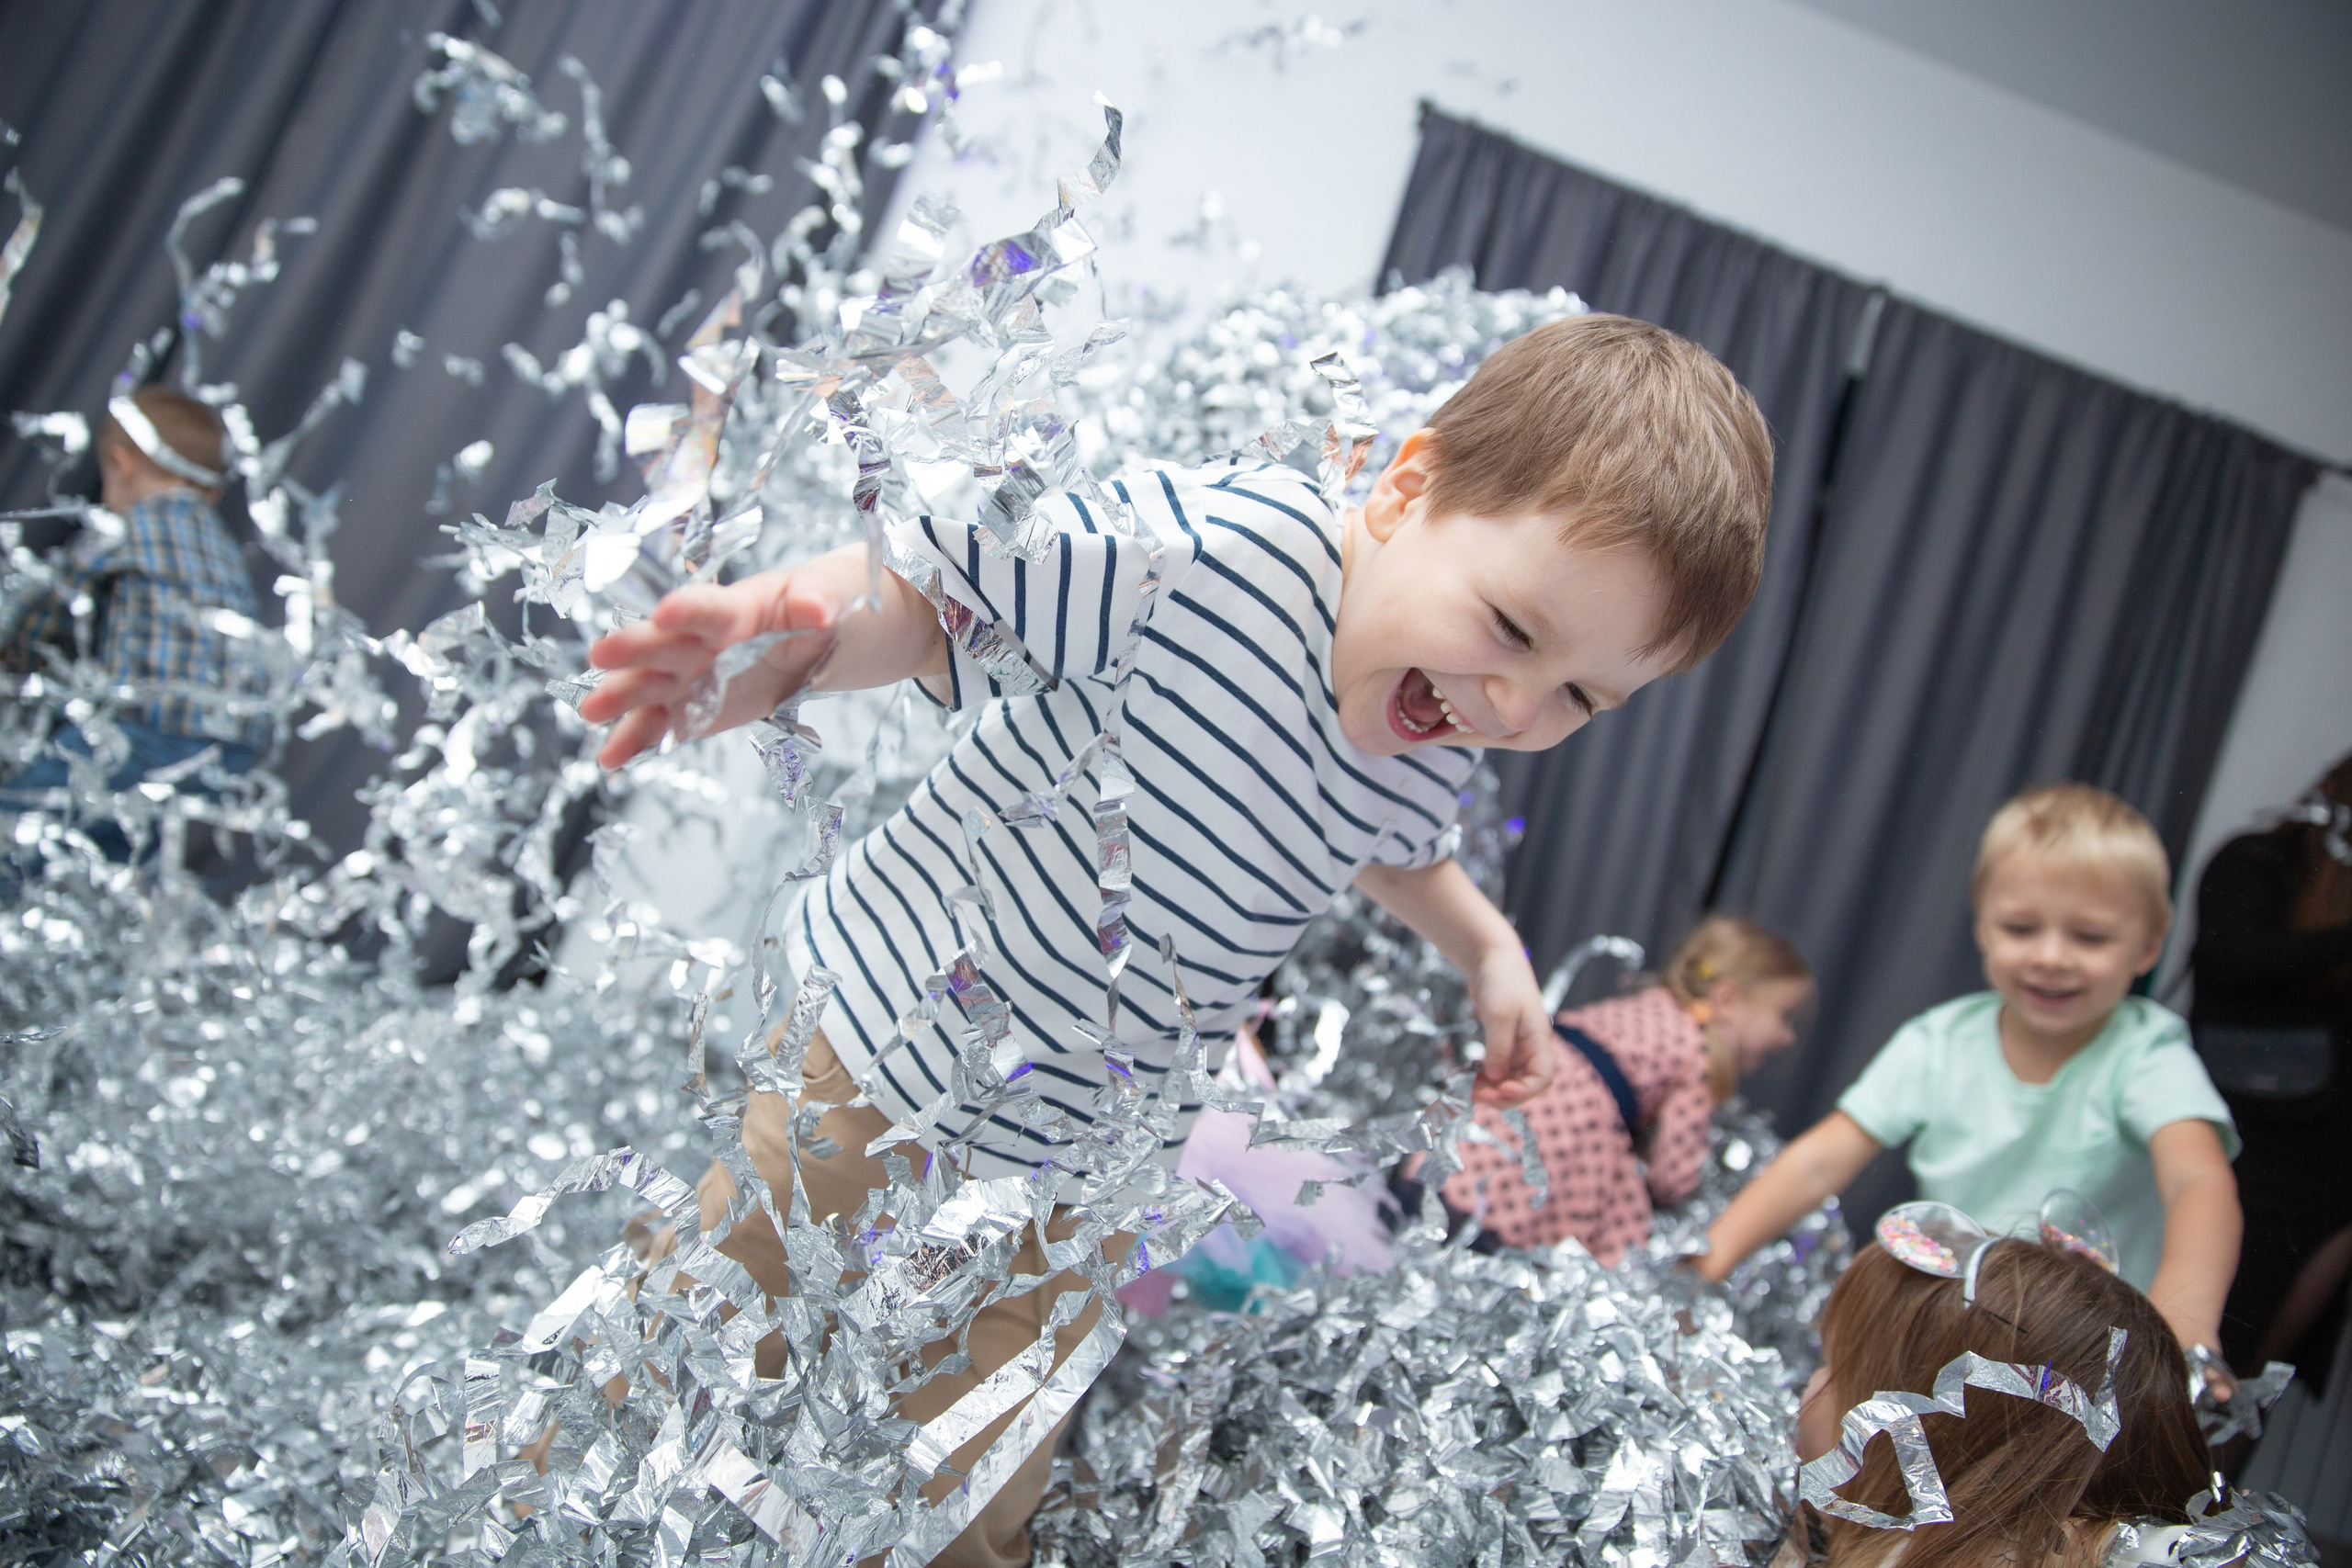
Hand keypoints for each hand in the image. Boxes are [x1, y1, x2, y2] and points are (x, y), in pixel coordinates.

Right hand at [579, 568, 841, 767]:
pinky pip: (656, 726)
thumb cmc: (812, 606)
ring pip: (648, 687)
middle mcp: (698, 642)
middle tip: (601, 654)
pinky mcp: (687, 710)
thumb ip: (816, 599)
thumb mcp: (824, 595)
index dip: (688, 609)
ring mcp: (687, 677)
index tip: (666, 612)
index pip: (706, 608)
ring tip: (591, 712)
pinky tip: (610, 759)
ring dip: (621, 699)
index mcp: (731, 609)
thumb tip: (817, 608)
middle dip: (633, 649)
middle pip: (662, 645)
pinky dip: (633, 742)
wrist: (810, 637)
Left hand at [1467, 942, 1553, 1107]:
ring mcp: (1518, 1046)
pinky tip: (1472, 1080)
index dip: (1524, 1092)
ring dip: (1493, 1089)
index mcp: (1539, 1039)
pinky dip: (1487, 1078)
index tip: (1500, 1092)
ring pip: (1511, 1079)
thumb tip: (1497, 1079)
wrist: (1492, 958)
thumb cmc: (1501, 980)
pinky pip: (1499, 1069)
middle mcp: (1532, 1047)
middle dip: (1503, 1094)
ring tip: (1471, 1091)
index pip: (1542, 1078)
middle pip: (1526, 1084)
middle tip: (1477, 1096)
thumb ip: (1499, 1049)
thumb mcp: (1499, 1015)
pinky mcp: (1504, 1042)